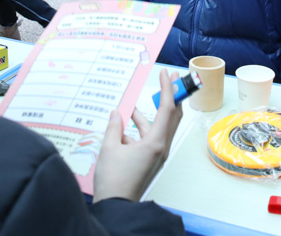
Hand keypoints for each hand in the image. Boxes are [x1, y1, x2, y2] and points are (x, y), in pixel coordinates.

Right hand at [93, 69, 183, 201]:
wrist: (116, 206)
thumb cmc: (114, 180)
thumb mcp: (109, 148)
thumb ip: (114, 127)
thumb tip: (116, 113)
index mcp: (156, 142)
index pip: (168, 109)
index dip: (169, 88)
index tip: (166, 73)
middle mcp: (161, 147)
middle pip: (172, 116)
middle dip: (171, 95)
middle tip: (169, 77)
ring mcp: (156, 154)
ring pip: (158, 127)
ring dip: (148, 114)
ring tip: (132, 105)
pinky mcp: (149, 160)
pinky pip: (148, 138)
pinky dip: (139, 129)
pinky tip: (122, 127)